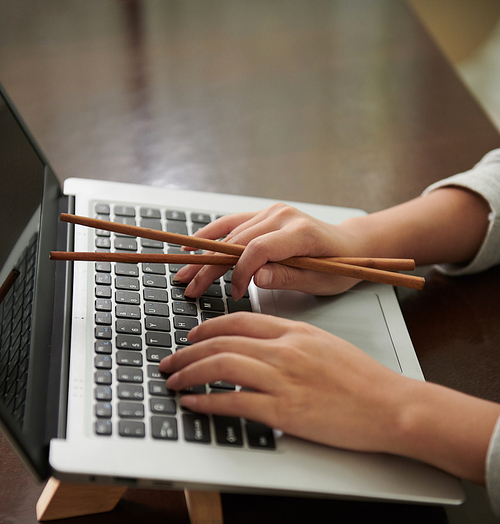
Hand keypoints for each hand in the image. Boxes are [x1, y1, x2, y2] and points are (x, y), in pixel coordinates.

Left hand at [159, 312, 404, 453]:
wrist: (391, 406)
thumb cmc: (365, 381)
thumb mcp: (327, 347)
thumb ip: (293, 343)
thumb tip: (264, 348)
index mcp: (295, 332)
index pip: (239, 321)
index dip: (208, 328)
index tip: (192, 337)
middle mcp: (285, 350)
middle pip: (222, 342)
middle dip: (187, 352)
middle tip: (169, 362)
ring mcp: (283, 379)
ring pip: (220, 366)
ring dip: (189, 373)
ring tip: (173, 381)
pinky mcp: (284, 411)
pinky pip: (233, 400)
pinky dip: (206, 400)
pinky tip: (193, 402)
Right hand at [176, 203, 367, 299]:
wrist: (351, 245)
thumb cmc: (340, 267)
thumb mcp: (319, 281)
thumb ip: (287, 278)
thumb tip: (255, 277)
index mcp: (299, 233)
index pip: (258, 250)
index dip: (240, 273)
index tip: (236, 294)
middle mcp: (283, 216)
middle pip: (237, 242)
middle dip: (210, 267)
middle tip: (189, 287)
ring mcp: (273, 213)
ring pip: (230, 234)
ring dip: (205, 254)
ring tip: (184, 273)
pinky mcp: (266, 215)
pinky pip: (234, 223)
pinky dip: (212, 234)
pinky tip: (193, 243)